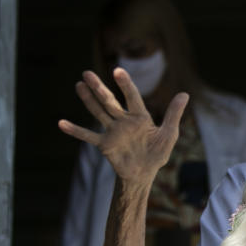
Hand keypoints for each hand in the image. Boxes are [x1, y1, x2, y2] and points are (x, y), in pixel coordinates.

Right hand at [58, 68, 188, 183]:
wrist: (144, 174)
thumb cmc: (157, 153)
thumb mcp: (169, 134)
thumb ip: (174, 114)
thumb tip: (185, 94)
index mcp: (140, 117)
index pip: (132, 97)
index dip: (125, 85)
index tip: (118, 71)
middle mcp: (123, 121)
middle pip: (109, 101)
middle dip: (99, 88)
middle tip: (87, 73)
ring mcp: (112, 131)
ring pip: (98, 113)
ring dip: (88, 100)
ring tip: (78, 85)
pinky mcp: (104, 144)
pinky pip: (88, 136)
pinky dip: (75, 130)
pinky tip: (61, 123)